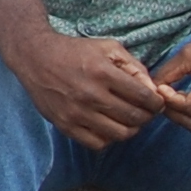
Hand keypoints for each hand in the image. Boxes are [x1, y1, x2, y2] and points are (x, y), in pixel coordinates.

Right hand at [14, 30, 164, 149]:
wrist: (34, 57)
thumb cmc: (74, 51)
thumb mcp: (107, 47)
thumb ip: (134, 66)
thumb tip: (152, 90)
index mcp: (103, 72)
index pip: (144, 97)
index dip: (156, 102)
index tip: (156, 102)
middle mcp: (91, 94)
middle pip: (135, 118)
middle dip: (147, 116)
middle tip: (145, 112)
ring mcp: (77, 113)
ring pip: (119, 134)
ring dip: (130, 129)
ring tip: (128, 120)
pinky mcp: (65, 125)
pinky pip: (97, 143)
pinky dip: (108, 139)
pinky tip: (108, 126)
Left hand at [150, 16, 190, 134]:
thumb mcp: (189, 53)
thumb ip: (168, 73)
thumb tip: (151, 89)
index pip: (190, 108)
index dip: (170, 102)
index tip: (161, 89)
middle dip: (175, 114)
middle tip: (163, 99)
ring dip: (185, 118)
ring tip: (174, 101)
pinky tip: (188, 102)